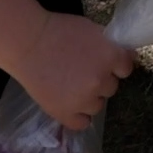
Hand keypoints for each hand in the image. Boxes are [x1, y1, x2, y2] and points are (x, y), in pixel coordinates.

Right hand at [11, 12, 134, 129]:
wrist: (27, 43)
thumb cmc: (58, 30)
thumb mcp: (91, 29)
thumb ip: (110, 44)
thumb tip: (125, 56)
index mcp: (110, 57)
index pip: (126, 68)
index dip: (115, 64)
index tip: (102, 61)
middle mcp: (101, 80)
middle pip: (111, 87)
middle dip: (100, 79)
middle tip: (81, 70)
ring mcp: (84, 100)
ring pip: (97, 105)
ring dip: (89, 97)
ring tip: (70, 85)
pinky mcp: (65, 113)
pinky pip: (82, 123)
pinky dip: (78, 115)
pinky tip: (70, 103)